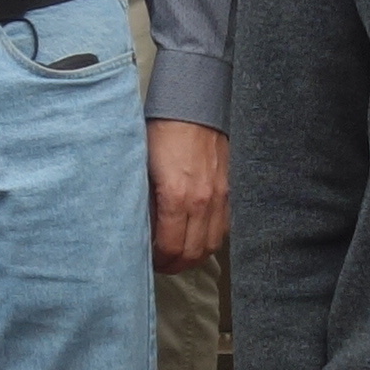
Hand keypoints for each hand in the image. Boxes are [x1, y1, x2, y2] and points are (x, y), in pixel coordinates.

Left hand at [148, 120, 230, 270]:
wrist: (193, 104)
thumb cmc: (163, 130)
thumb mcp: (142, 166)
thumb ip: (144, 200)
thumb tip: (140, 227)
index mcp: (177, 196)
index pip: (171, 248)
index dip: (159, 262)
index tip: (150, 262)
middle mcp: (203, 201)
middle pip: (193, 253)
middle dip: (175, 265)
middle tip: (162, 264)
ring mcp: (220, 196)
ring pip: (212, 244)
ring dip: (195, 255)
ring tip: (179, 254)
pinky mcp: (229, 189)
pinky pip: (223, 226)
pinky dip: (210, 238)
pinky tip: (197, 235)